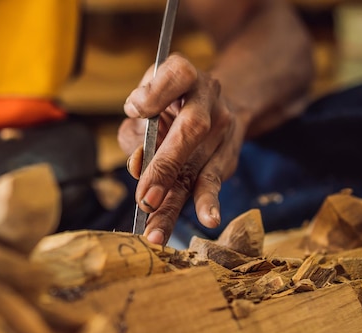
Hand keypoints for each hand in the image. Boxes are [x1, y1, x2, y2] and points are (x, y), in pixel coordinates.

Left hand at [118, 54, 245, 245]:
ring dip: (175, 201)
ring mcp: (221, 127)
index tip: (135, 109)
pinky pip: (213, 180)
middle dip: (166, 165)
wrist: (211, 103)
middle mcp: (207, 97)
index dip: (156, 92)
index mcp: (183, 74)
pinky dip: (207, 202)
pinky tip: (209, 219)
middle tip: (145, 198)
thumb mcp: (144, 106)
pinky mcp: (226, 154)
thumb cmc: (164, 105)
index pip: (176, 75)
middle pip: (192, 128)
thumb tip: (137, 165)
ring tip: (157, 230)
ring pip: (199, 165)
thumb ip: (135, 131)